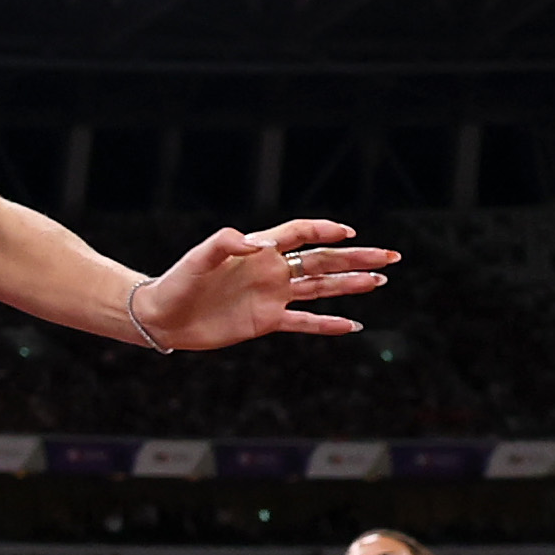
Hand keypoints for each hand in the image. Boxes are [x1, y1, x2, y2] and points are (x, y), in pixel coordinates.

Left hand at [128, 220, 394, 349]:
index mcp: (258, 251)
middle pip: (322, 261)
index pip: (299, 234)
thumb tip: (255, 243)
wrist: (163, 317)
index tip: (349, 232)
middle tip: (390, 256)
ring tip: (380, 281)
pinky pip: (304, 322)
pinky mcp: (266, 321)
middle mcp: (271, 271)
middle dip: (356, 258)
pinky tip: (353, 324)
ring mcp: (272, 296)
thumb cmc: (177, 283)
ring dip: (350, 285)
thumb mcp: (197, 260)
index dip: (324, 230)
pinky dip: (328, 324)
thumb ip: (223, 244)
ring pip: (320, 288)